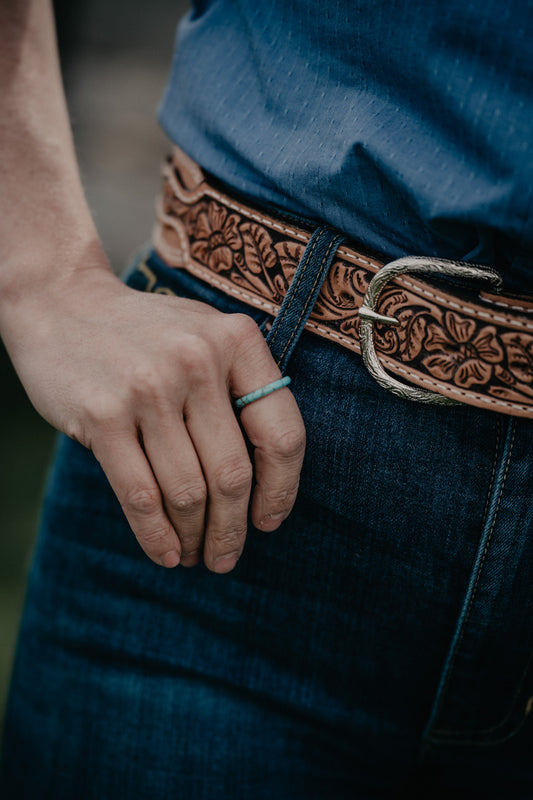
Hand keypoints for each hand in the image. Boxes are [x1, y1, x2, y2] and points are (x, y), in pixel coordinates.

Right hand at [5, 266, 304, 571]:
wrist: (63, 305)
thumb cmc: (147, 334)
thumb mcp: (206, 337)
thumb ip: (241, 390)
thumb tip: (263, 485)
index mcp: (237, 342)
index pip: (282, 435)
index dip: (281, 490)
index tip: (269, 522)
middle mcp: (197, 362)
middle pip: (232, 474)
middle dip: (232, 529)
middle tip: (226, 556)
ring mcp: (148, 388)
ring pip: (187, 491)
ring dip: (194, 537)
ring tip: (194, 556)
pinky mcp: (103, 414)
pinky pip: (140, 495)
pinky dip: (156, 535)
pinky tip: (165, 553)